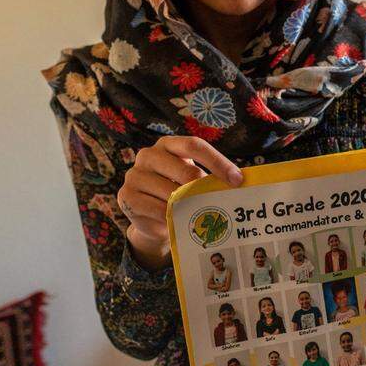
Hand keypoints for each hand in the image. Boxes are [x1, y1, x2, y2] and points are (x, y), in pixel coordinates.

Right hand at [117, 136, 243, 269]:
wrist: (152, 218)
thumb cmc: (178, 192)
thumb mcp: (192, 180)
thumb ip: (209, 177)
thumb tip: (239, 182)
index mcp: (168, 145)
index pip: (194, 146)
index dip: (217, 162)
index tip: (237, 179)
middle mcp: (148, 155)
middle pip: (185, 170)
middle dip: (205, 189)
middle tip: (218, 202)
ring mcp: (134, 175)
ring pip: (172, 193)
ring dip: (189, 206)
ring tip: (199, 214)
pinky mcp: (126, 196)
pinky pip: (157, 209)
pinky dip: (172, 217)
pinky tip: (178, 220)